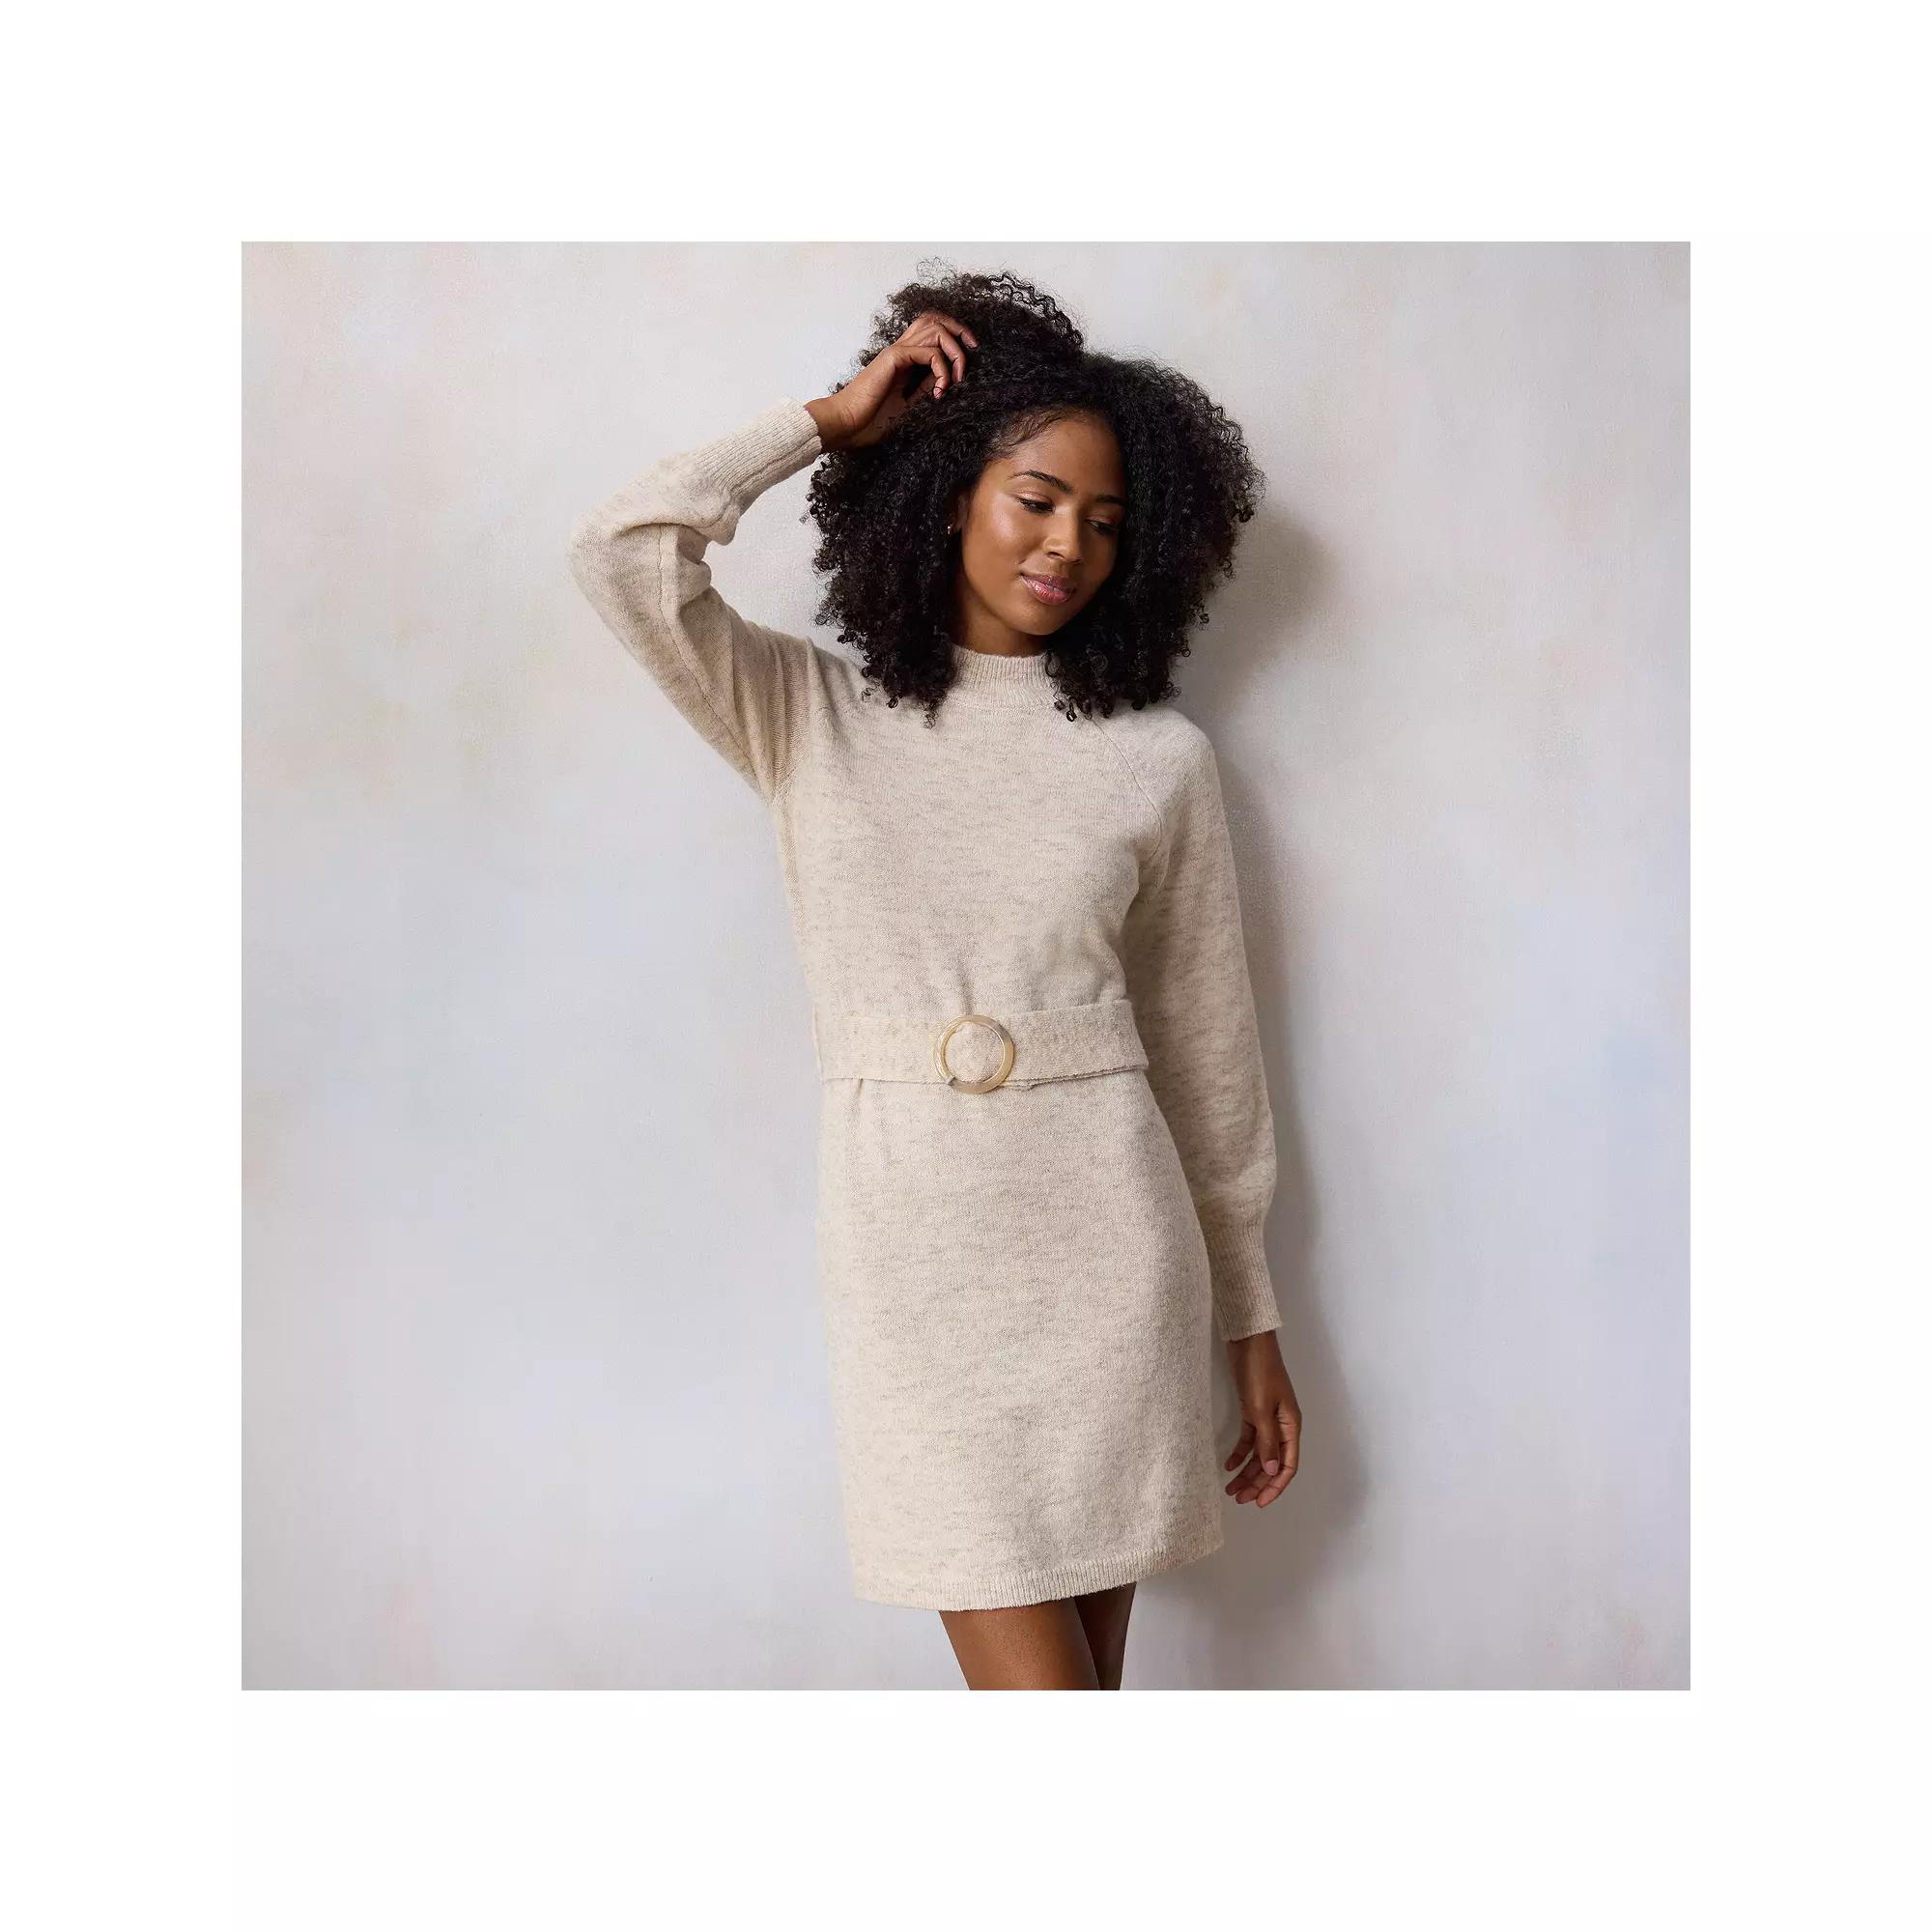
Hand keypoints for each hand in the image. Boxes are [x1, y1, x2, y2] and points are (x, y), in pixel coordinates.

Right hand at [808, 309, 978, 451]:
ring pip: (936, 330)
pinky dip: (942, 369)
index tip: (965, 363)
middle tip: (973, 350)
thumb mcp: (908, 405)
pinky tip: (940, 389)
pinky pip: (930, 352)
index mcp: (903, 359)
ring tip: (958, 378)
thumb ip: (923, 388)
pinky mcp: (894, 358)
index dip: (954, 337)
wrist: (847, 424)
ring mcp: (897, 352)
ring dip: (955, 351)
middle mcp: (901, 350)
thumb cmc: (870, 420)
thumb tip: (945, 379)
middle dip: (960, 331)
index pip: (931, 331)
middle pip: (935, 319)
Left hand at [1223, 1330, 1300, 1506]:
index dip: (1275, 1486)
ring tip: (1230, 1488)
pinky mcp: (1252, 1410)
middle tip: (1239, 1499)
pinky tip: (1228, 1465)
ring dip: (1247, 1472)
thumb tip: (1273, 1471)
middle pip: (1272, 1463)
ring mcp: (1267, 1418)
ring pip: (1259, 1453)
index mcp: (1291, 1426)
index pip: (1287, 1465)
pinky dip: (1240, 1453)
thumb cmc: (1259, 1373)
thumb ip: (1267, 1441)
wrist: (1248, 1342)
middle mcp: (1282, 1426)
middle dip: (1257, 1483)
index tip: (1259, 1502)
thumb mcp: (1261, 1408)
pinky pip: (1249, 1439)